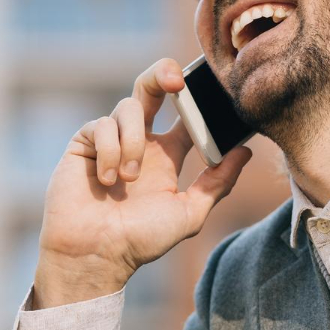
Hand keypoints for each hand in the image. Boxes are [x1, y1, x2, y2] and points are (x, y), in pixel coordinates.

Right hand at [34, 58, 253, 306]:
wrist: (94, 255)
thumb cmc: (140, 240)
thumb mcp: (189, 214)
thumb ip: (217, 183)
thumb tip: (245, 151)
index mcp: (167, 155)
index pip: (186, 115)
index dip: (199, 101)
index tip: (211, 96)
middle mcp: (140, 142)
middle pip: (151, 88)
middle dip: (163, 73)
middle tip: (176, 82)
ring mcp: (110, 140)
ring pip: (129, 107)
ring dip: (133, 141)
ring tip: (128, 178)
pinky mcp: (84, 143)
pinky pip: (101, 125)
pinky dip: (108, 150)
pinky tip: (106, 180)